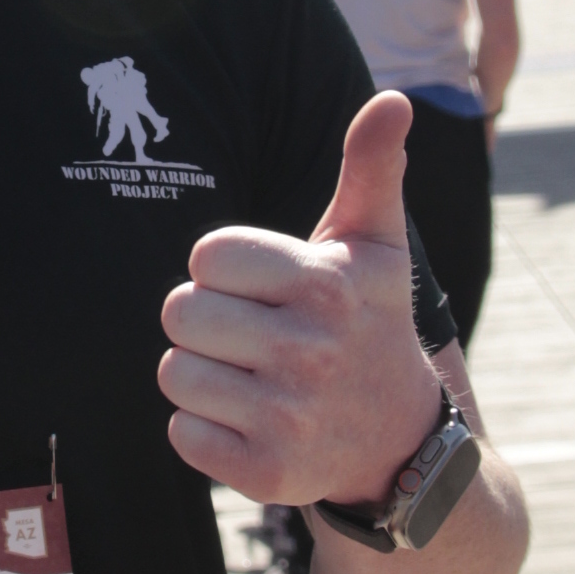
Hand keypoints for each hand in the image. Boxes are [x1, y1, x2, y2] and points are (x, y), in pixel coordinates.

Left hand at [158, 91, 440, 508]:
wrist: (400, 442)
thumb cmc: (368, 323)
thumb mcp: (374, 245)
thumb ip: (372, 167)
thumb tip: (392, 99)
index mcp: (326, 285)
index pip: (207, 255)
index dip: (227, 269)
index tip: (266, 288)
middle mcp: (310, 353)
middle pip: (180, 311)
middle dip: (208, 320)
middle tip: (255, 336)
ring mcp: (288, 418)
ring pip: (174, 372)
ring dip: (202, 374)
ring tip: (252, 377)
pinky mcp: (266, 474)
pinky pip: (182, 433)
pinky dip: (205, 429)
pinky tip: (251, 422)